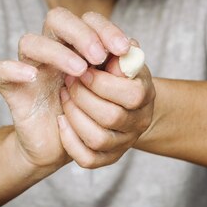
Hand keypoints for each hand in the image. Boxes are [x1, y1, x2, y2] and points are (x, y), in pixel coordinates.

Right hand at [0, 7, 130, 168]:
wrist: (61, 149)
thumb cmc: (91, 120)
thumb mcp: (117, 100)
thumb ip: (125, 75)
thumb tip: (132, 49)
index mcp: (78, 47)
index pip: (87, 20)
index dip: (105, 28)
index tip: (123, 49)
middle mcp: (52, 51)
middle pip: (56, 19)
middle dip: (81, 34)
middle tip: (99, 56)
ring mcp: (30, 67)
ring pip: (30, 42)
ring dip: (57, 53)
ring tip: (80, 71)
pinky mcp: (12, 89)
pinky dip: (12, 69)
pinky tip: (32, 76)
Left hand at [57, 44, 155, 168]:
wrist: (110, 99)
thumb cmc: (107, 70)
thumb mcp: (114, 54)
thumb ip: (116, 47)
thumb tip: (121, 46)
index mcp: (145, 94)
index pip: (132, 94)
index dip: (101, 82)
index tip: (81, 68)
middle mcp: (139, 122)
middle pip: (111, 117)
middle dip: (82, 96)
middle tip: (67, 81)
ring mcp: (123, 143)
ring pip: (97, 138)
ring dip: (74, 115)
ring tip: (64, 98)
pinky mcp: (106, 159)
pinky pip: (88, 159)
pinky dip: (70, 140)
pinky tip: (61, 121)